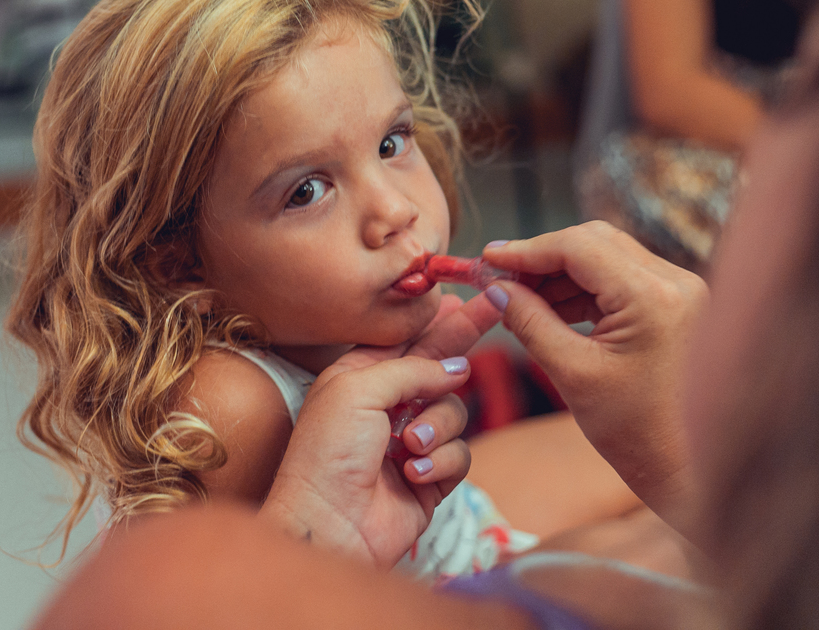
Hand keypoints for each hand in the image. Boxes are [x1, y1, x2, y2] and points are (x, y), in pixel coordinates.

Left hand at [260, 293, 499, 566]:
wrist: (327, 524)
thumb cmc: (326, 454)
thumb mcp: (357, 389)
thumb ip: (411, 368)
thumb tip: (456, 367)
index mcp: (361, 376)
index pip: (409, 339)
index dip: (439, 317)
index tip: (471, 293)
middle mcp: (388, 405)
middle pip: (440, 366)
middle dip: (462, 343)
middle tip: (492, 309)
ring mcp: (411, 442)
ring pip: (455, 412)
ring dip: (437, 426)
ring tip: (409, 444)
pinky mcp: (430, 478)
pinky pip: (459, 455)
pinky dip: (439, 462)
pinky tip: (412, 474)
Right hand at [482, 222, 707, 534]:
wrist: (694, 473)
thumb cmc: (639, 435)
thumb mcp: (573, 375)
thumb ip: (529, 322)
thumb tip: (496, 287)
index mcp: (653, 297)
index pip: (578, 246)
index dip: (525, 250)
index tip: (487, 259)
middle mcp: (676, 282)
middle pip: (594, 243)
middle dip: (541, 257)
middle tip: (498, 277)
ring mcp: (683, 292)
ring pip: (608, 257)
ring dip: (561, 273)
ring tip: (519, 297)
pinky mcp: (680, 305)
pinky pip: (624, 279)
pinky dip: (584, 289)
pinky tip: (551, 308)